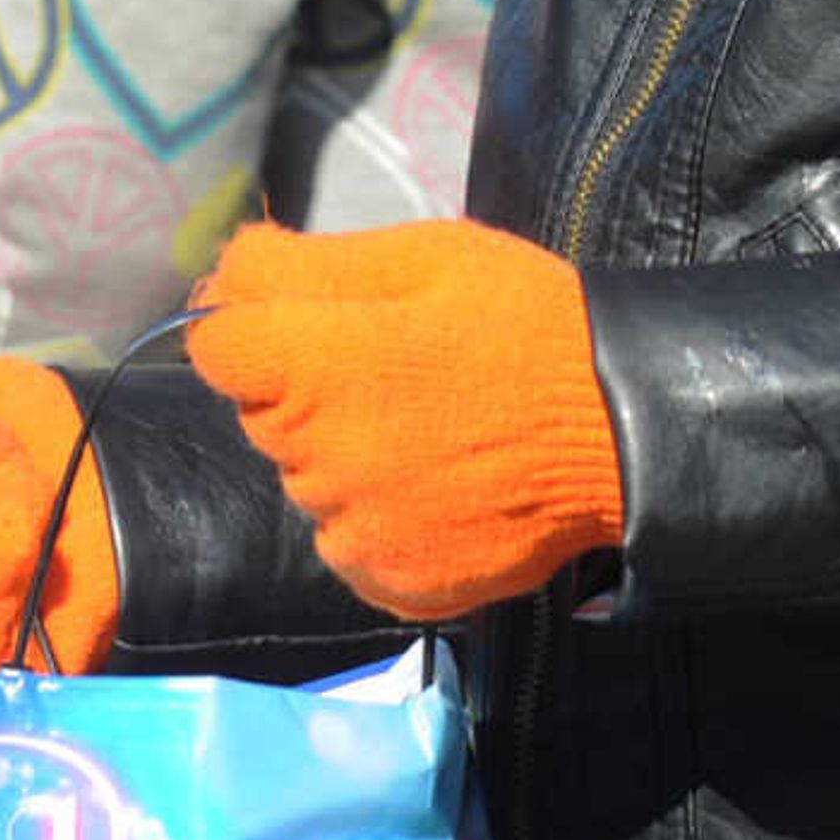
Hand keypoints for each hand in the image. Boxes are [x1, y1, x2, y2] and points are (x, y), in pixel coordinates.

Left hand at [186, 218, 625, 619]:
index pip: (216, 347)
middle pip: (261, 415)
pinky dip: (376, 518)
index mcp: (316, 365)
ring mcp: (354, 530)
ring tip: (429, 429)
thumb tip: (223, 273)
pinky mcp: (391, 583)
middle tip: (395, 371)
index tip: (310, 324)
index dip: (255, 327)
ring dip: (341, 455)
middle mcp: (318, 456)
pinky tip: (435, 485)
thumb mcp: (422, 256)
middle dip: (303, 389)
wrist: (622, 431)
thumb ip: (308, 265)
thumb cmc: (522, 324)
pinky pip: (347, 542)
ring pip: (306, 479)